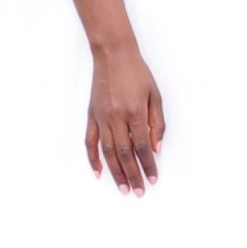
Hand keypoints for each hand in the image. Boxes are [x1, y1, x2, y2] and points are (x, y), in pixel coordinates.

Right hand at [86, 42, 164, 194]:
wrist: (113, 56)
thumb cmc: (138, 74)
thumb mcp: (155, 96)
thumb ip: (157, 123)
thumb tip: (156, 149)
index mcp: (135, 112)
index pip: (142, 146)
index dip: (148, 165)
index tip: (153, 179)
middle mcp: (116, 118)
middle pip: (124, 153)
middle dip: (133, 175)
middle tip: (139, 192)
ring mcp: (101, 118)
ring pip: (107, 152)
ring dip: (116, 172)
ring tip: (124, 188)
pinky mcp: (91, 116)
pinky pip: (90, 142)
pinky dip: (93, 159)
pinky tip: (99, 173)